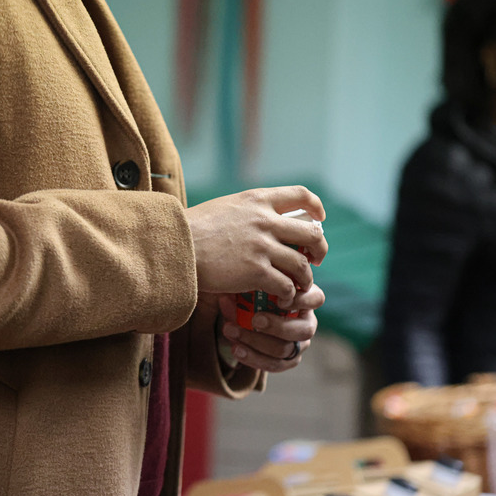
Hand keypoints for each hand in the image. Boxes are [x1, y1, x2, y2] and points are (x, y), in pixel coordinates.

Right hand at [185, 186, 327, 307]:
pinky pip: (286, 286)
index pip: (300, 195)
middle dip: (320, 248)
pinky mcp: (256, 271)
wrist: (175, 246)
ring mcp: (262, 246)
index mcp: (257, 200)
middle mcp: (265, 220)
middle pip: (311, 232)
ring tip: (299, 287)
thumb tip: (256, 220)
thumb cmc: (191, 230)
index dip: (316, 207)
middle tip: (316, 259)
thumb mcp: (223, 207)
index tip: (319, 218)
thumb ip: (246, 212)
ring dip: (305, 278)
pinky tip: (282, 300)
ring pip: (302, 264)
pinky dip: (288, 296)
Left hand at [218, 284, 324, 371]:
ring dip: (256, 342)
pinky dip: (252, 358)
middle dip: (278, 327)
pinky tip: (236, 349)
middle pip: (304, 330)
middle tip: (255, 320)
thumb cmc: (254, 294)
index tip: (280, 301)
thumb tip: (225, 298)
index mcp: (305, 299)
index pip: (316, 299)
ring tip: (232, 331)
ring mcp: (299, 344)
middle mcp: (307, 323)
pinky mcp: (287, 361)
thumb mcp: (251, 288)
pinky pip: (273, 365)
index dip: (302, 301)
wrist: (247, 317)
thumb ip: (243, 291)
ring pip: (285, 350)